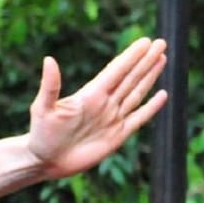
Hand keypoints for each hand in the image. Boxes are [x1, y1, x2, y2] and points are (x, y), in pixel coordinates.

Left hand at [26, 37, 167, 178]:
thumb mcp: (43, 108)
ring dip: (150, 76)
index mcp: (90, 94)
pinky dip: (151, 107)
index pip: (116, 71)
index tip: (145, 41)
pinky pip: (139, 118)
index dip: (131, 56)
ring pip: (136, 93)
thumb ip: (50, 85)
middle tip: (161, 43)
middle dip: (146, 61)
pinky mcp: (117, 136)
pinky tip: (162, 95)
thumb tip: (49, 59)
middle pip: (130, 77)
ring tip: (162, 59)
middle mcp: (104, 103)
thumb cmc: (41, 133)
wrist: (45, 161)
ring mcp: (112, 118)